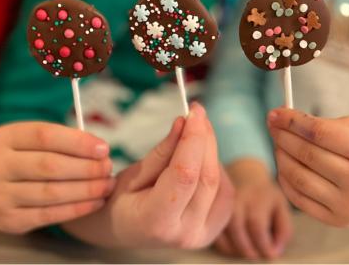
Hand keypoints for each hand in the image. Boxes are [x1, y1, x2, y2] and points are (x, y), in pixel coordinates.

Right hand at [0, 122, 114, 233]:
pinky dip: (77, 208)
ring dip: (87, 189)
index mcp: (7, 137)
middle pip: (50, 165)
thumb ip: (62, 140)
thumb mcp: (32, 140)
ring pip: (51, 192)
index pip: (46, 136)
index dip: (79, 142)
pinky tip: (95, 202)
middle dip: (87, 168)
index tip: (103, 148)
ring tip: (107, 185)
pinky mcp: (7, 220)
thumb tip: (98, 150)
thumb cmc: (23, 156)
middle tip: (108, 168)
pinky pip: (48, 215)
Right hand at [63, 103, 234, 248]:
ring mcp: (202, 236)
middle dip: (205, 138)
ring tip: (194, 135)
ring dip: (211, 151)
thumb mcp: (134, 173)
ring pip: (219, 182)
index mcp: (157, 221)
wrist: (126, 229)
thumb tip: (185, 123)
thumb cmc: (122, 200)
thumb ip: (162, 151)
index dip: (193, 138)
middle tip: (197, 113)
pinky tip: (201, 159)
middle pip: (206, 176)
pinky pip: (225, 191)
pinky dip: (216, 168)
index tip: (194, 111)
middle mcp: (184, 234)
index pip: (184, 174)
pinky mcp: (214, 230)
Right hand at [215, 159, 292, 258]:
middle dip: (247, 249)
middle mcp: (236, 198)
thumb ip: (284, 230)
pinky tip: (232, 246)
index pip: (257, 225)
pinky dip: (221, 244)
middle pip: (237, 228)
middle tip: (255, 256)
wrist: (243, 173)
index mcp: (256, 197)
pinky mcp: (209, 208)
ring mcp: (220, 202)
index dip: (264, 245)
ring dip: (233, 249)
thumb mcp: (281, 207)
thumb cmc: (264, 195)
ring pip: (221, 231)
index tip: (270, 254)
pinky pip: (211, 230)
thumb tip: (274, 252)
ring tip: (243, 251)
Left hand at [268, 108, 348, 226]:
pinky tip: (284, 164)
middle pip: (306, 154)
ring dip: (281, 156)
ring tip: (278, 143)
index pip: (318, 133)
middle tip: (273, 125)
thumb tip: (284, 119)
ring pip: (298, 176)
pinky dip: (284, 179)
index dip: (291, 121)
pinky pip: (299, 199)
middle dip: (282, 136)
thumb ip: (324, 124)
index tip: (275, 113)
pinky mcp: (339, 221)